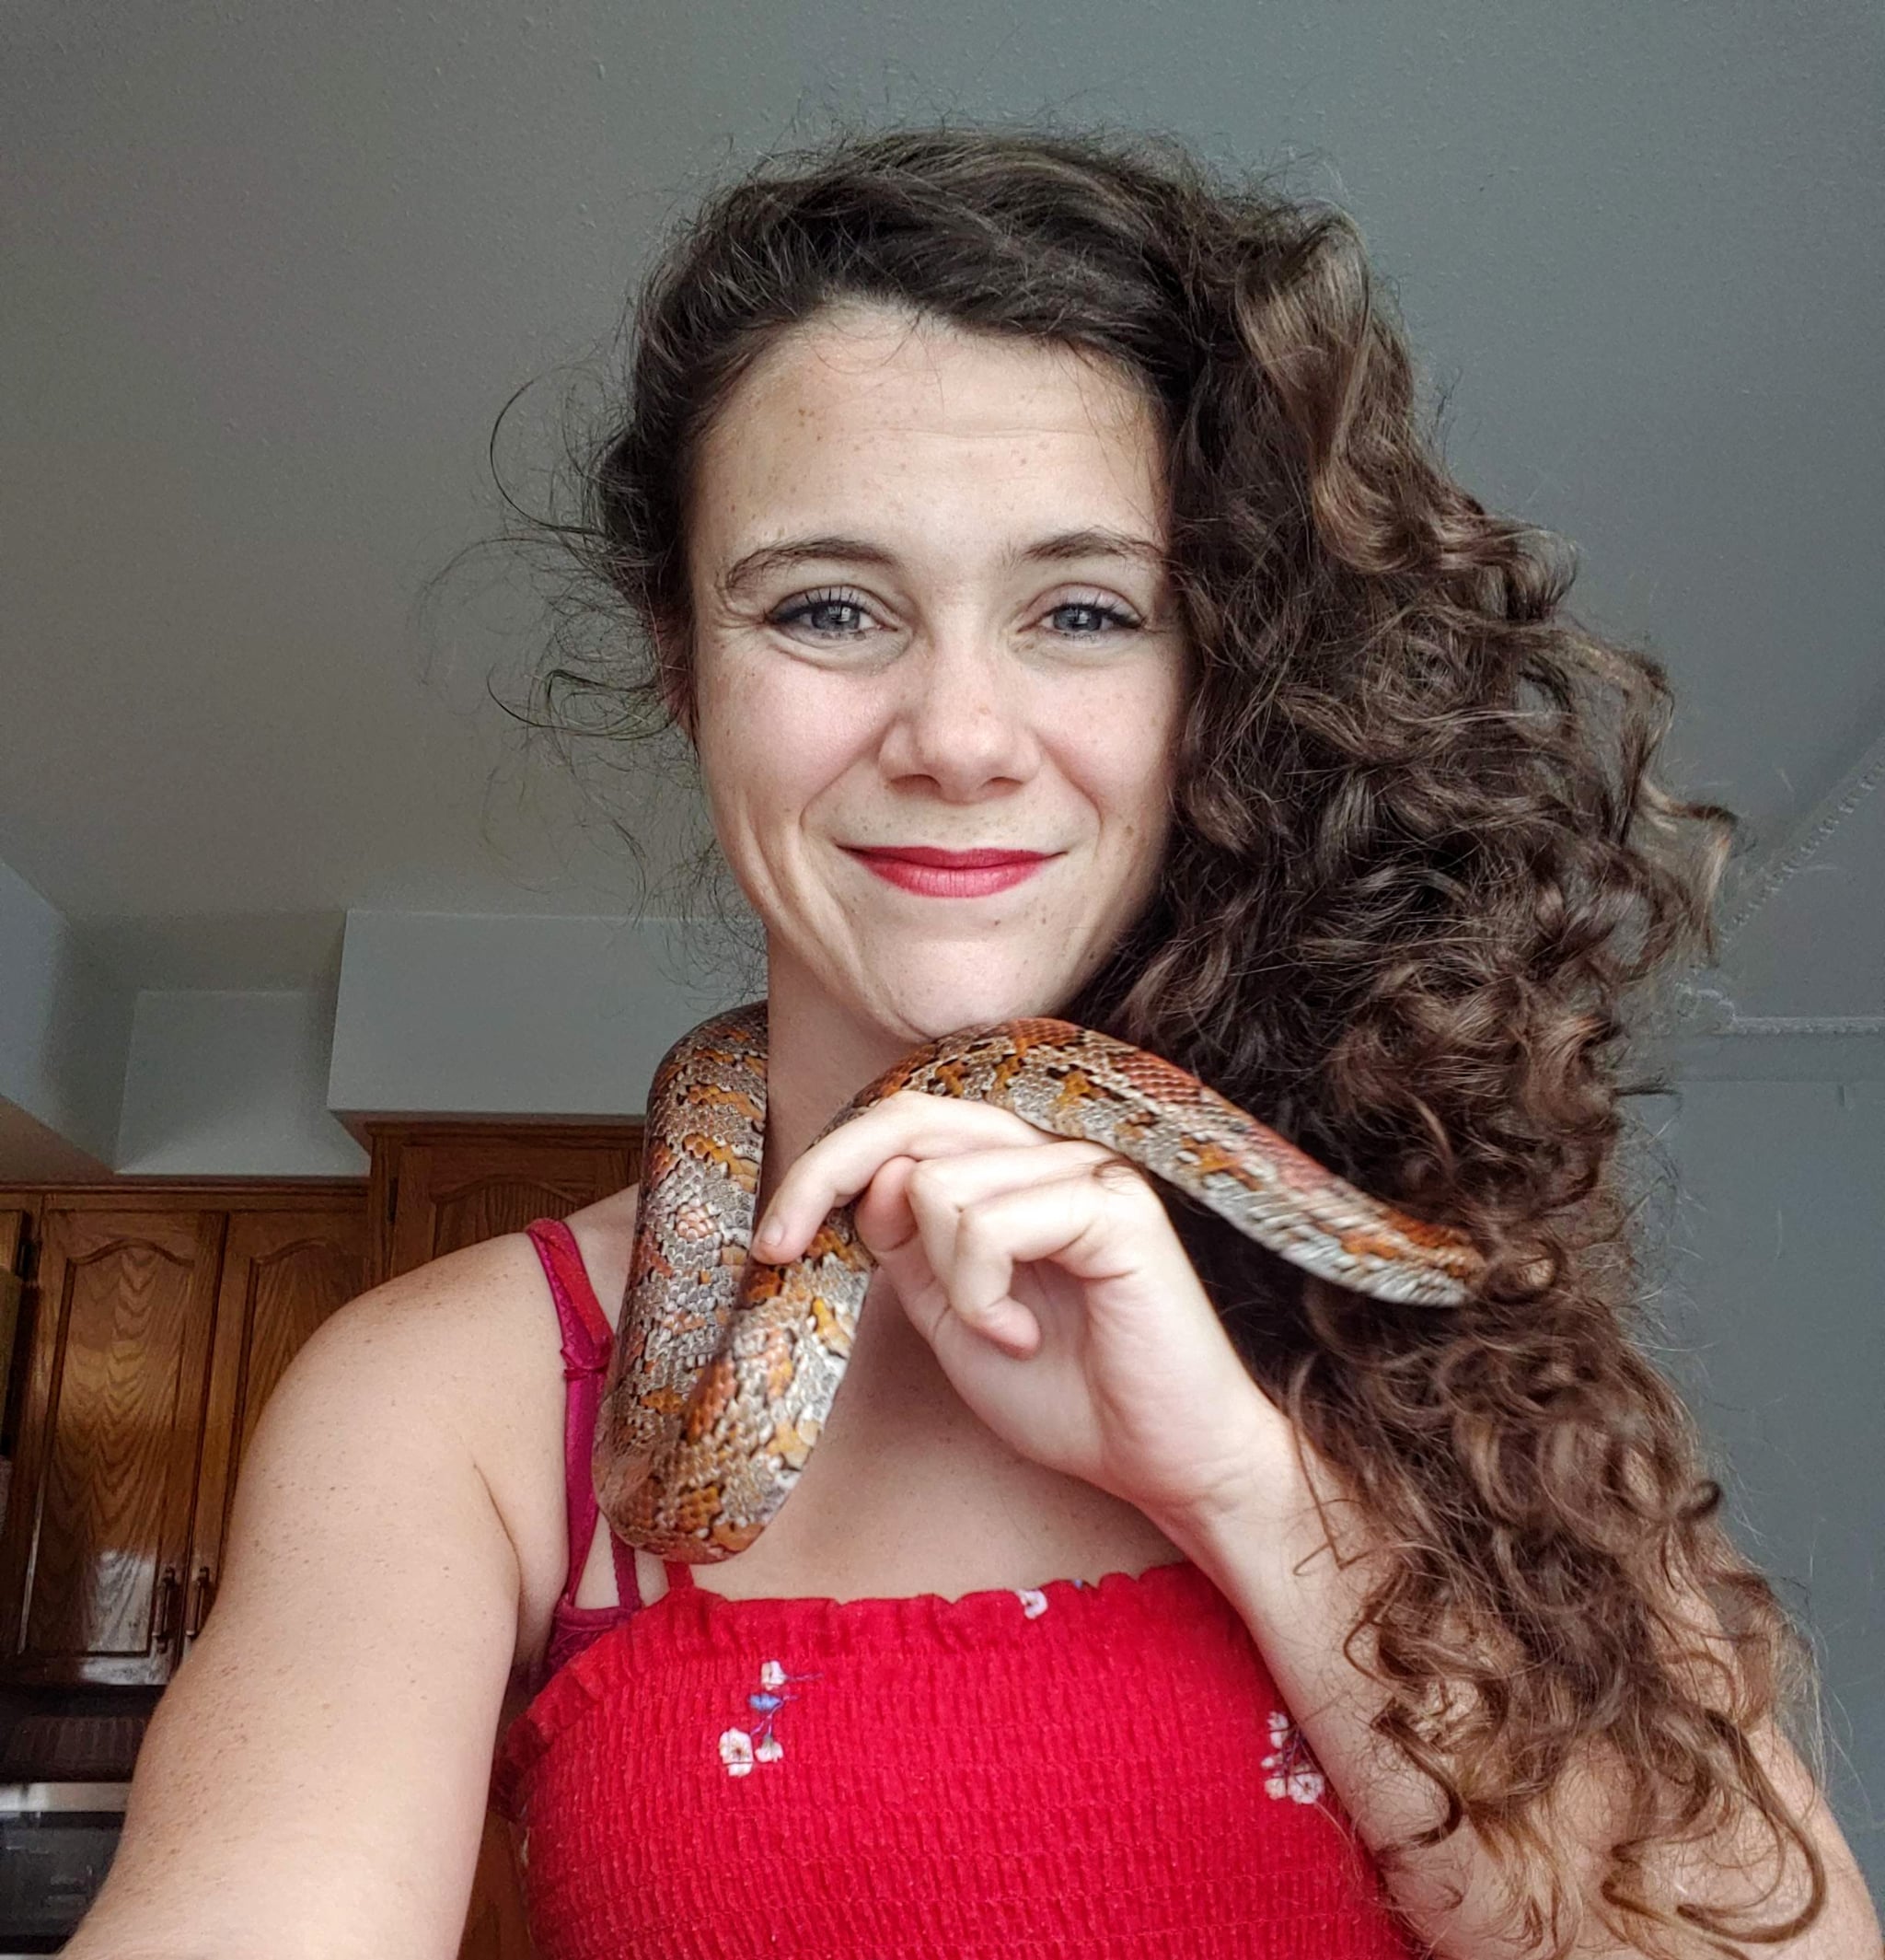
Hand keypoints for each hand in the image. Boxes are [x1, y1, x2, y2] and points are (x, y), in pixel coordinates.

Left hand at [751, 1089, 1299, 1537]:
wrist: (1162, 1460)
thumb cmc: (1067, 1390)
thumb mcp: (951, 1315)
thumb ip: (909, 1244)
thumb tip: (873, 1179)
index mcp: (1010, 1168)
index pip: (901, 1122)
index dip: (822, 1168)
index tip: (772, 1242)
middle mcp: (1051, 1150)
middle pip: (911, 1121)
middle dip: (827, 1178)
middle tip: (784, 1249)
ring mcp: (1089, 1168)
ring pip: (942, 1186)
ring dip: (951, 1284)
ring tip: (1003, 1333)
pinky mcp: (1118, 1204)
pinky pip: (994, 1222)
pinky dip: (984, 1293)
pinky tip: (1025, 1334)